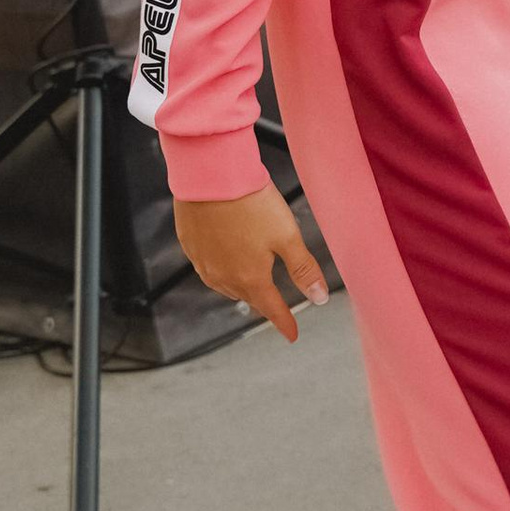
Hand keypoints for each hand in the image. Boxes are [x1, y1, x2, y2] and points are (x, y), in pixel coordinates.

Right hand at [172, 184, 328, 341]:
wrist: (210, 174)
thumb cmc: (251, 202)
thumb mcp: (287, 236)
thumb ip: (303, 269)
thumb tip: (319, 298)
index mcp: (250, 277)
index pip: (272, 308)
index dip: (284, 322)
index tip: (292, 335)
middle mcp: (223, 276)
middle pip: (248, 296)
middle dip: (263, 302)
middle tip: (275, 305)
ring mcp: (202, 262)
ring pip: (225, 285)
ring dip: (241, 287)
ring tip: (251, 283)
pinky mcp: (190, 245)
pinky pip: (207, 267)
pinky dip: (221, 268)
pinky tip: (225, 258)